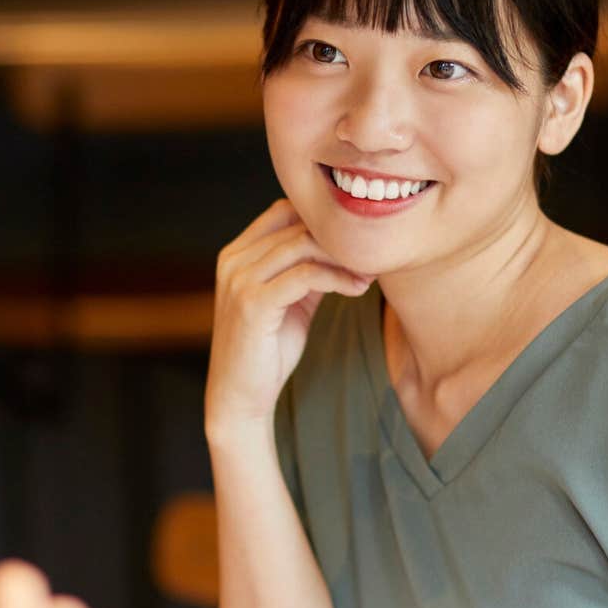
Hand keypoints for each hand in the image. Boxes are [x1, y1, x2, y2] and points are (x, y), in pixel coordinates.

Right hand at [205, 199, 370, 437]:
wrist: (240, 397)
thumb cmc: (267, 350)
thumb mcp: (290, 301)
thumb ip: (307, 270)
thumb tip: (346, 247)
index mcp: (237, 254)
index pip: (284, 210)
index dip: (324, 222)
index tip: (357, 242)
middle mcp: (233, 260)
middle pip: (296, 225)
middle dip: (340, 239)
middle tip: (374, 256)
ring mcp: (239, 280)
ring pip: (303, 245)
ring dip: (344, 257)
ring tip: (369, 275)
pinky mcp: (252, 303)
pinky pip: (306, 275)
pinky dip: (337, 278)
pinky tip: (357, 289)